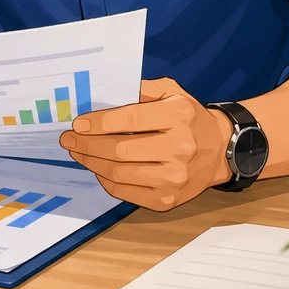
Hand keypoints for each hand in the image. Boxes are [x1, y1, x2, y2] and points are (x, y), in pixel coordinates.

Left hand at [59, 78, 234, 210]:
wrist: (220, 150)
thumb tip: (103, 96)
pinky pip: (126, 192)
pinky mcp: (168, 199)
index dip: (99, 123)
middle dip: (87, 145)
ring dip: (91, 163)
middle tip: (68, 140)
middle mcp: (179, 147)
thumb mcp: (171, 91)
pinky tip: (98, 169)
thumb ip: (140, 89)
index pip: (130, 120)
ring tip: (78, 153)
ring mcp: (174, 178)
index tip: (77, 124)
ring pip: (120, 173)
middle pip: (120, 150)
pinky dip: (106, 181)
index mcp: (178, 115)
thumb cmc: (188, 118)